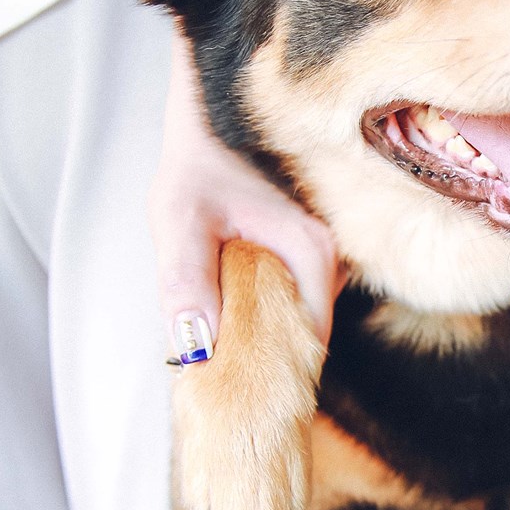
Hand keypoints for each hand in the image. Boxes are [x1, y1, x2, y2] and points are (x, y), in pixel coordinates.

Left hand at [151, 43, 341, 360]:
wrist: (214, 106)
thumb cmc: (197, 156)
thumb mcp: (179, 216)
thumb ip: (187, 281)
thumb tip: (197, 354)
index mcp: (312, 251)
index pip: (312, 339)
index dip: (277, 374)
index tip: (242, 402)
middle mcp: (331, 256)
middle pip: (305, 334)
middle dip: (265, 360)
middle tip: (220, 382)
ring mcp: (324, 255)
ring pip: (297, 317)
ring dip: (261, 336)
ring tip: (220, 351)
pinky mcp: (308, 253)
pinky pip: (292, 299)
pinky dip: (263, 314)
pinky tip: (230, 318)